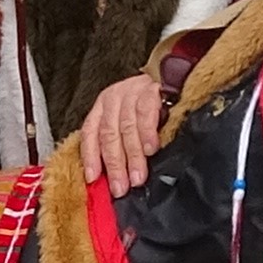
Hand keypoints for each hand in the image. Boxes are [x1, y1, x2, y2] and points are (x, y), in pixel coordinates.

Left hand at [83, 74, 163, 198]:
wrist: (172, 76)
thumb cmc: (148, 105)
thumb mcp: (127, 121)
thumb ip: (120, 144)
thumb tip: (118, 177)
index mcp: (102, 107)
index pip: (90, 133)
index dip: (90, 157)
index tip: (93, 178)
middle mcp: (112, 99)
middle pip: (109, 134)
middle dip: (115, 164)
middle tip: (121, 186)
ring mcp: (130, 93)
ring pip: (127, 128)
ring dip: (133, 156)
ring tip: (137, 177)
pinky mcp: (150, 90)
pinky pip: (146, 114)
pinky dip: (147, 134)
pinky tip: (152, 149)